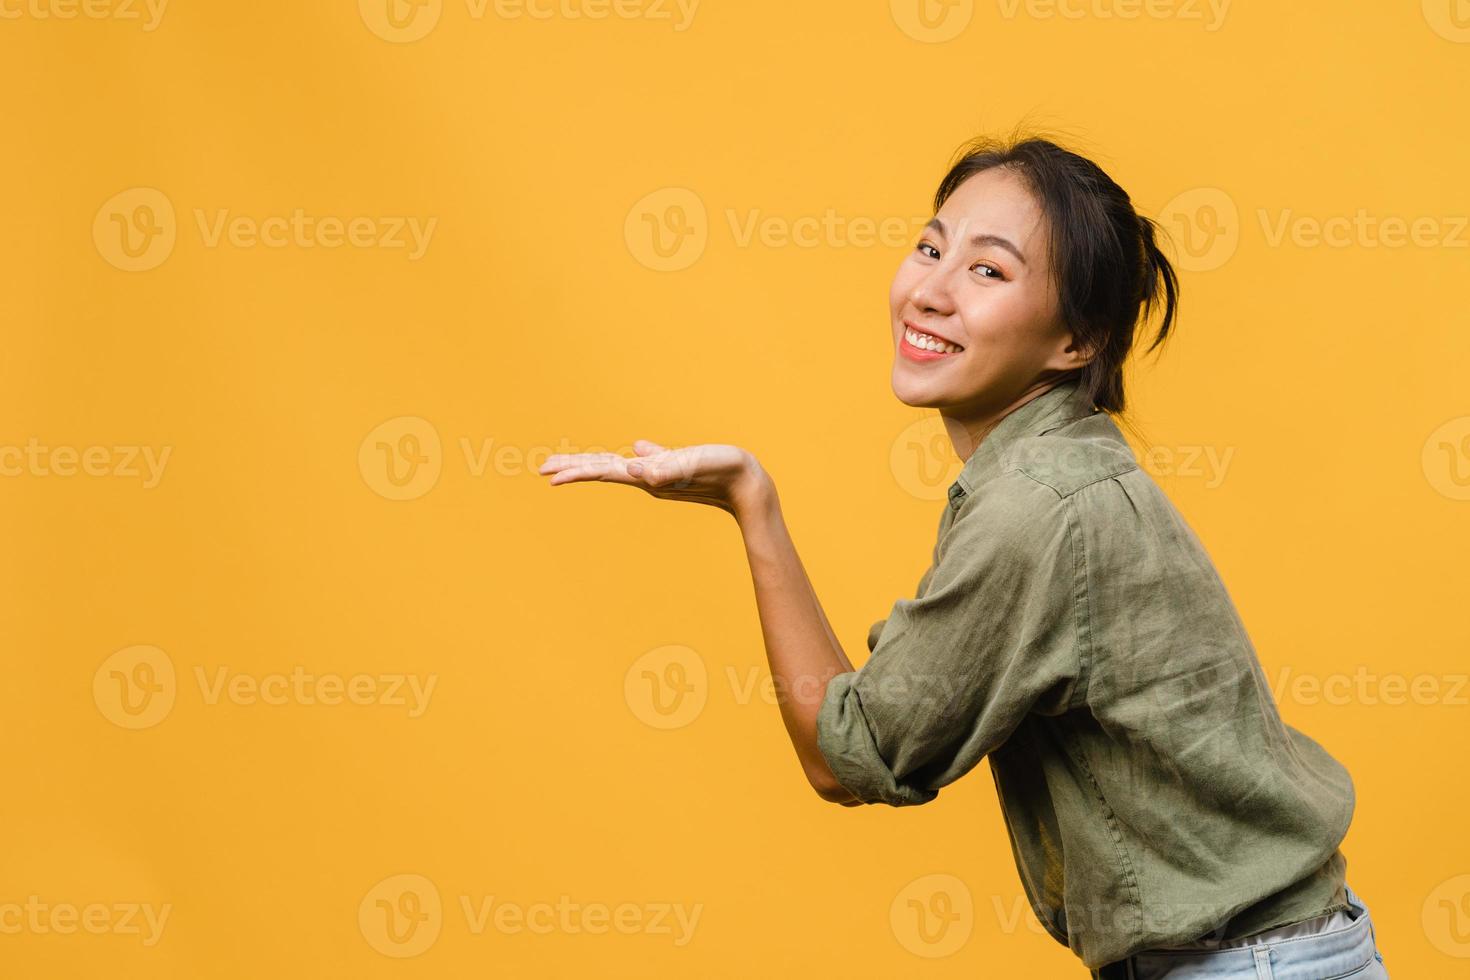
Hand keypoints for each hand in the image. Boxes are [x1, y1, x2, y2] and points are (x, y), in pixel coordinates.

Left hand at [538, 440, 772, 518]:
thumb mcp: (693, 466)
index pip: (604, 471)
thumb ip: (665, 467)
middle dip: (574, 468)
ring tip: (573, 465)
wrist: (750, 489)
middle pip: (604, 471)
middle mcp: (649, 479)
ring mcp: (660, 478)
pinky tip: (632, 456)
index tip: (548, 476)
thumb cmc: (724, 473)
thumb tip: (632, 467)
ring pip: (619, 470)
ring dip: (594, 466)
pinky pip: (642, 466)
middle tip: (542, 469)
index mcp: (648, 476)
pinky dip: (628, 461)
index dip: (576, 471)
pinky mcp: (673, 473)